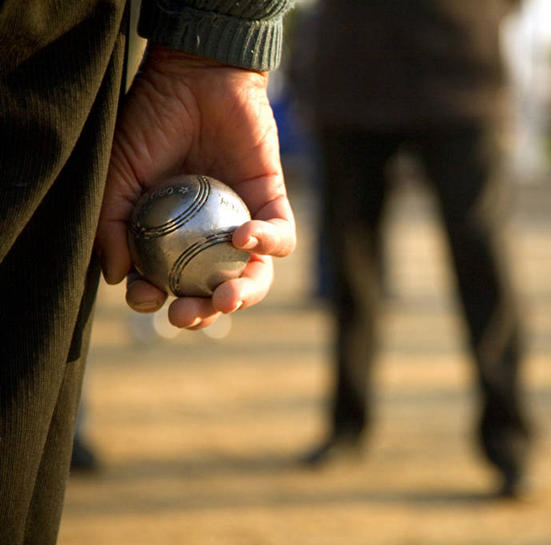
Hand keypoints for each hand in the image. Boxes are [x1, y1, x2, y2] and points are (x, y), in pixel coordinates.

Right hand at [96, 46, 295, 328]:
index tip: (149, 296)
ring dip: (242, 295)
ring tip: (225, 298)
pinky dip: (267, 243)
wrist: (195, 76)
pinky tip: (243, 238)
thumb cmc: (151, 121)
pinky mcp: (272, 203)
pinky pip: (281, 236)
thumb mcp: (117, 173)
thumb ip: (112, 224)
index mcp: (170, 237)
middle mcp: (208, 238)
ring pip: (253, 276)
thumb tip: (117, 276)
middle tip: (188, 313)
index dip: (156, 300)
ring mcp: (241, 222)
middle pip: (212, 291)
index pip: (166, 284)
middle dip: (201, 312)